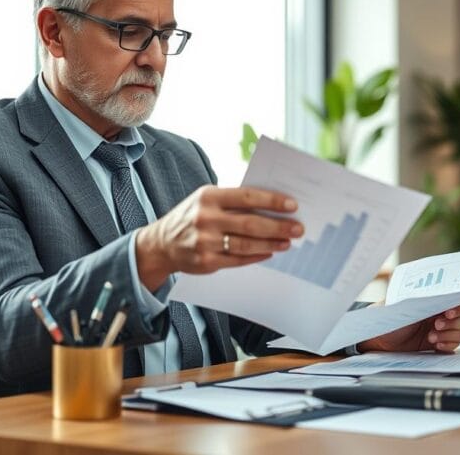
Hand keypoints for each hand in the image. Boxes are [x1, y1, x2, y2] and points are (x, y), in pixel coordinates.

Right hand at [134, 186, 303, 288]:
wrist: (161, 243)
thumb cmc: (192, 217)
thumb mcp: (206, 200)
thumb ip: (233, 201)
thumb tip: (271, 204)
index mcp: (208, 196)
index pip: (247, 197)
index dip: (272, 201)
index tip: (292, 205)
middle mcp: (206, 218)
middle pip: (250, 223)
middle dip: (278, 226)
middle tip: (298, 228)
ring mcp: (205, 241)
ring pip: (246, 244)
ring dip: (271, 243)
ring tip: (288, 242)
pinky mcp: (206, 261)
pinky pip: (238, 260)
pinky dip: (257, 257)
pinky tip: (270, 252)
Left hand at [356, 303, 459, 353]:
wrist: (379, 339)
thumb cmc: (388, 318)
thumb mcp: (402, 306)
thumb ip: (419, 300)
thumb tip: (433, 295)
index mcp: (432, 300)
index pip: (455, 299)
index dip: (458, 306)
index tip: (450, 312)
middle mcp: (439, 313)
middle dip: (453, 322)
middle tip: (437, 325)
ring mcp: (439, 329)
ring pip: (459, 331)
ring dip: (449, 334)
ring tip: (432, 337)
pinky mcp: (438, 343)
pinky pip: (453, 344)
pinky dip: (448, 345)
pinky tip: (437, 345)